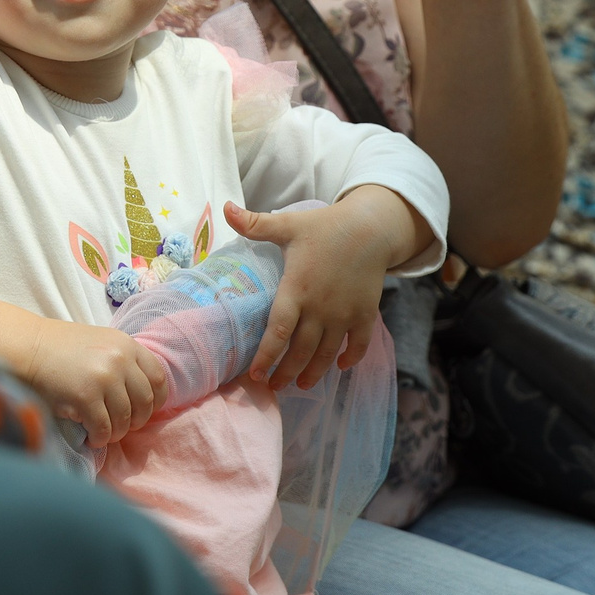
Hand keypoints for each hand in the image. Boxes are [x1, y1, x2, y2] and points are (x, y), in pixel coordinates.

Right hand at [24, 319, 167, 444]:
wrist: (29, 348)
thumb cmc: (63, 348)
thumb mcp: (102, 343)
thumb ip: (124, 362)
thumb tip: (144, 396)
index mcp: (126, 345)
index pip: (159, 377)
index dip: (156, 399)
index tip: (144, 409)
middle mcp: (120, 360)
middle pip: (145, 402)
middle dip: (137, 420)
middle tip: (122, 424)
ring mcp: (104, 379)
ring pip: (125, 419)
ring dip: (116, 432)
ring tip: (104, 431)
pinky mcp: (85, 397)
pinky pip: (104, 428)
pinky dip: (100, 438)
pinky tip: (92, 435)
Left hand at [229, 185, 423, 388]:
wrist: (370, 227)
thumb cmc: (324, 227)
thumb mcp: (287, 224)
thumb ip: (255, 224)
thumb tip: (225, 207)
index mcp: (296, 288)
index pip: (278, 332)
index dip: (266, 356)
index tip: (255, 374)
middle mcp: (320, 308)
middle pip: (301, 350)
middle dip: (286, 372)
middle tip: (274, 387)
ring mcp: (344, 314)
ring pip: (327, 353)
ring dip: (314, 373)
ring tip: (301, 384)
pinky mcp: (365, 314)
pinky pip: (359, 345)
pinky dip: (350, 359)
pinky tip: (340, 367)